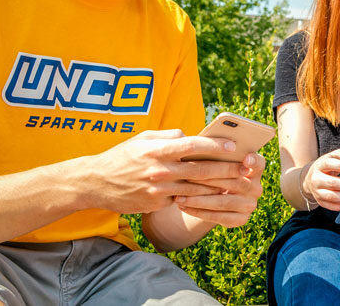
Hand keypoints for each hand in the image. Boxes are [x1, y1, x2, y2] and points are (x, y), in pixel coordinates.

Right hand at [81, 130, 250, 213]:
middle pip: (201, 170)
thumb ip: (169, 136)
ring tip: (237, 185)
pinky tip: (214, 197)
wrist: (95, 183)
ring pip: (196, 189)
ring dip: (219, 188)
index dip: (216, 146)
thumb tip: (191, 136)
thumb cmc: (122, 156)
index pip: (194, 146)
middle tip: (244, 169)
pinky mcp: (156, 204)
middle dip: (226, 170)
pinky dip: (199, 198)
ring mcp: (158, 189)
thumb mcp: (143, 138)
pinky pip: (182, 200)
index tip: (233, 146)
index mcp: (158, 149)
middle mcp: (160, 170)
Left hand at [174, 152, 265, 227]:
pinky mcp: (241, 219)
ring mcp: (250, 205)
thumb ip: (214, 155)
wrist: (212, 196)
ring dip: (199, 200)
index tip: (246, 160)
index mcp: (254, 168)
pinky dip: (198, 212)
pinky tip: (183, 206)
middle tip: (187, 177)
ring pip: (224, 202)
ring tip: (179, 197)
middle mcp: (256, 187)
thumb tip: (199, 145)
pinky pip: (218, 217)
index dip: (254, 161)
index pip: (259, 163)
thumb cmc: (211, 171)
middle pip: (236, 182)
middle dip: (209, 180)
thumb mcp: (214, 161)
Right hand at [302, 149, 339, 210]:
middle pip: (332, 183)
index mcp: (319, 165)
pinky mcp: (320, 201)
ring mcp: (317, 191)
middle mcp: (316, 179)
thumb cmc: (328, 165)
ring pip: (332, 196)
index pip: (329, 164)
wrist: (313, 178)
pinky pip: (332, 206)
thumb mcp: (334, 156)